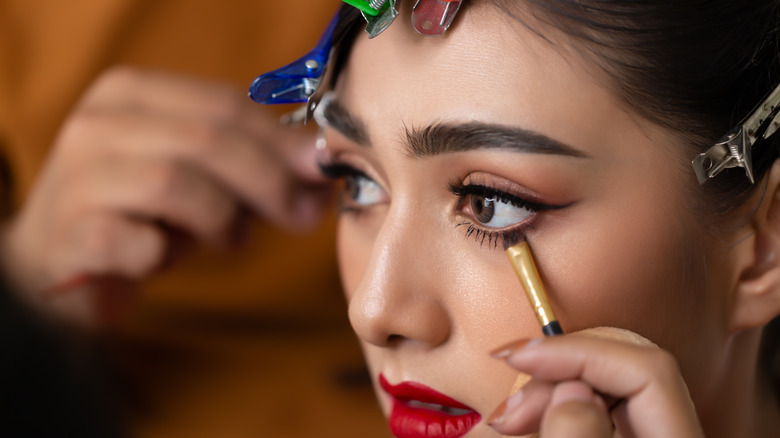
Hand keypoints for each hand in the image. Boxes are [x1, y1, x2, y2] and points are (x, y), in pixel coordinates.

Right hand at [0, 67, 330, 326]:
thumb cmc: (140, 212)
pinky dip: (165, 254)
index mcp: (131, 94)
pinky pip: (137, 243)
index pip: (223, 104)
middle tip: (302, 216)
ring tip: (230, 239)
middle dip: (269, 180)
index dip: (282, 140)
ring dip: (220, 218)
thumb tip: (319, 165)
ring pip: (174, 183)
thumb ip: (251, 162)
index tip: (323, 171)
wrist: (57, 260)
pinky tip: (163, 258)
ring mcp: (76, 178)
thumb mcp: (196, 174)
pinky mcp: (67, 236)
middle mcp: (98, 125)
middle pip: (207, 139)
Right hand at [488, 327, 704, 437]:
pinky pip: (592, 410)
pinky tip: (524, 421)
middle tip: (508, 406)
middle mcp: (670, 434)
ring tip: (507, 420)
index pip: (646, 370)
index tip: (519, 358)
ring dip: (546, 393)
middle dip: (555, 374)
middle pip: (621, 370)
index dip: (577, 352)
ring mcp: (646, 436)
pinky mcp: (621, 437)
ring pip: (601, 388)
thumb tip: (571, 390)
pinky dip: (552, 410)